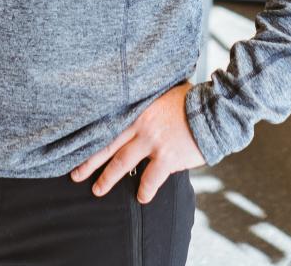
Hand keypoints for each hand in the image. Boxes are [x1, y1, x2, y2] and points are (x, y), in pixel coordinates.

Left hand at [70, 83, 204, 203]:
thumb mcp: (164, 93)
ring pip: (122, 163)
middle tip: (75, 174)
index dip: (91, 138)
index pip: (108, 126)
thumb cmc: (192, 100)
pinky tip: (141, 198)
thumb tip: (139, 102)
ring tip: (97, 190)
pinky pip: (150, 179)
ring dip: (107, 178)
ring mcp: (153, 142)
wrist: (215, 111)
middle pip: (108, 146)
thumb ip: (149, 101)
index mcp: (138, 109)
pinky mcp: (168, 157)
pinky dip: (144, 190)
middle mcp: (141, 126)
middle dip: (89, 162)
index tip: (75, 147)